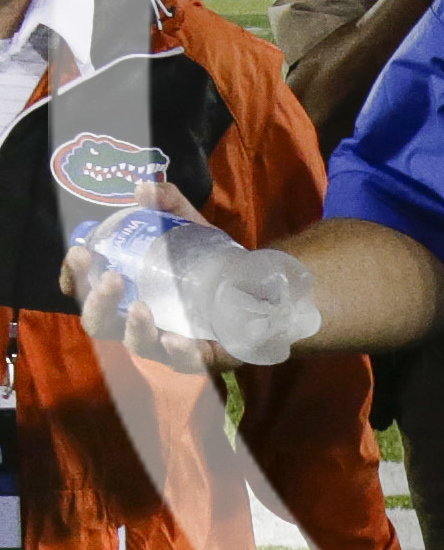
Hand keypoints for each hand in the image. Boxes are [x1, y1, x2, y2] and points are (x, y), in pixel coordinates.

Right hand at [59, 180, 240, 373]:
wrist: (262, 286)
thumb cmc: (211, 262)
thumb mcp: (191, 228)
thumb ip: (169, 204)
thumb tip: (143, 187)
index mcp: (129, 291)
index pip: (89, 291)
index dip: (75, 278)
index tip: (78, 255)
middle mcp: (142, 321)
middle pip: (102, 323)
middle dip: (97, 303)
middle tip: (110, 278)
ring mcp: (171, 342)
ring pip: (140, 346)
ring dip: (134, 329)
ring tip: (138, 308)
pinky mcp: (204, 356)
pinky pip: (187, 362)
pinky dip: (179, 352)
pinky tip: (177, 339)